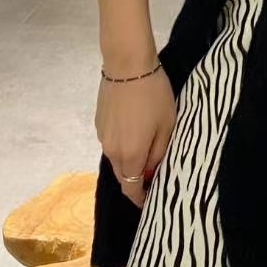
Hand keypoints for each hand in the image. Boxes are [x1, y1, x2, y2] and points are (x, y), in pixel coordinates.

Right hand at [94, 67, 175, 207]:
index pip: (131, 189)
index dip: (140, 199)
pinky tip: (136, 133)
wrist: (127, 65)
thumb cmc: (154, 95)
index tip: (151, 201)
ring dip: (130, 162)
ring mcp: (102, 137)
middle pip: (123, 176)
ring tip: (148, 153)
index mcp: (129, 155)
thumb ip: (159, 153)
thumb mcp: (167, 126)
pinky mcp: (99, 123)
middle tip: (154, 178)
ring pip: (117, 159)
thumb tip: (152, 172)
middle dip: (136, 181)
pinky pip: (112, 144)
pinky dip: (124, 146)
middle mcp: (111, 151)